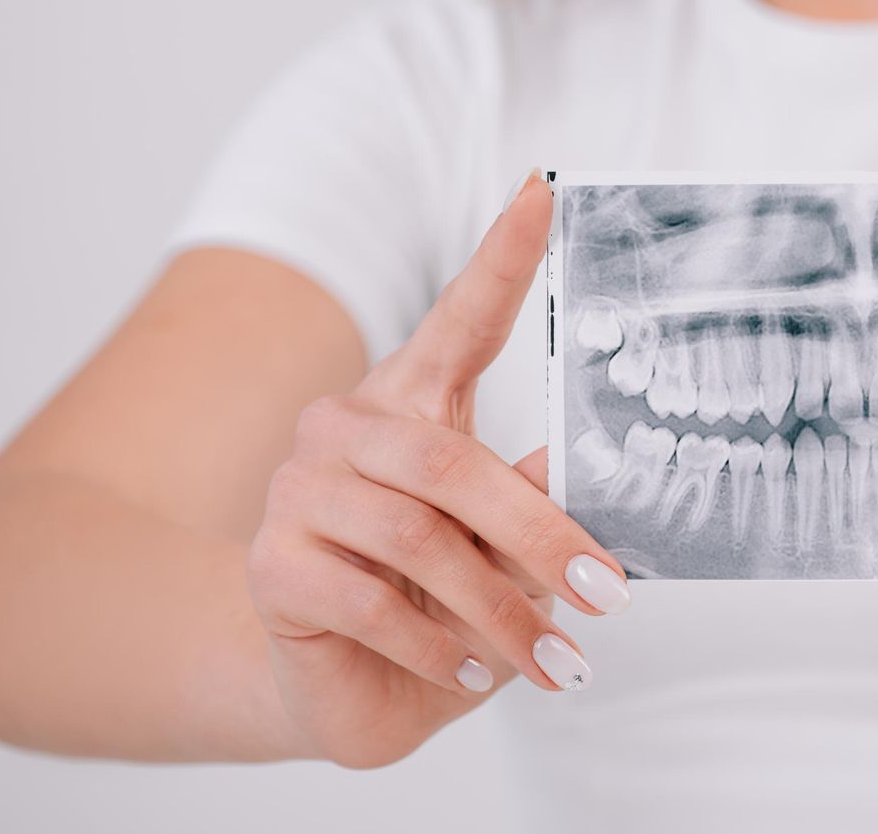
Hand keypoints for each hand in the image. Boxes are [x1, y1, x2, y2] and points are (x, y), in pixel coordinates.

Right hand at [246, 170, 630, 768]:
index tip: (542, 190)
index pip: (460, 315)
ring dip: (496, 610)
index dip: (502, 255)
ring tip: (550, 658)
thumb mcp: (503, 549)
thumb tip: (590, 470)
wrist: (345, 687)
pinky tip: (465, 671)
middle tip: (606, 592)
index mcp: (414, 400)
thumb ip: (537, 501)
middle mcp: (348, 427)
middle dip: (541, 537)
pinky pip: (369, 600)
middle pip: (453, 464)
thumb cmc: (441, 600)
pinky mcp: (271, 563)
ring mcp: (299, 489)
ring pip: (418, 538)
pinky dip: (433, 646)